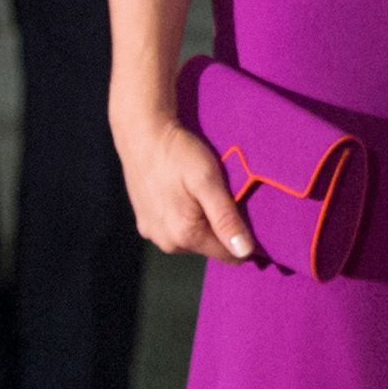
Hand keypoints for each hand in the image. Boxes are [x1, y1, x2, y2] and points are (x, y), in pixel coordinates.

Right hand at [114, 105, 257, 264]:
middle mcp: (167, 242)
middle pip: (209, 246)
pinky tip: (184, 193)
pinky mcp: (144, 222)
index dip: (244, 239)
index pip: (229, 255)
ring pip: (192, 238)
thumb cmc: (178, 153)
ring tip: (201, 192)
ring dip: (202, 221)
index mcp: (185, 235)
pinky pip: (175, 228)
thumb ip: (226, 219)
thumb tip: (245, 252)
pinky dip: (184, 216)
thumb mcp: (208, 181)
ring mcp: (152, 233)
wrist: (141, 133)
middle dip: (221, 227)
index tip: (247, 214)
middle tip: (222, 195)